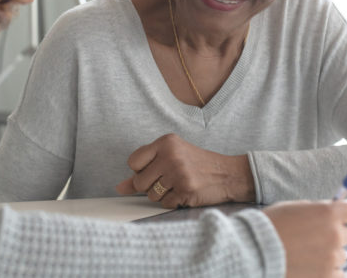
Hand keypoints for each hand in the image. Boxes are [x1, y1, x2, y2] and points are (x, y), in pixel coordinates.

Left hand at [115, 133, 254, 207]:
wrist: (228, 174)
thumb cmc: (197, 164)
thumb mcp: (171, 158)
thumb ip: (144, 170)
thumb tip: (119, 188)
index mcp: (166, 142)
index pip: (133, 161)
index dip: (141, 170)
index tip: (154, 169)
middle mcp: (171, 155)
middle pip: (140, 182)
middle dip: (150, 186)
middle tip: (168, 180)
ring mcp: (179, 172)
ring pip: (151, 195)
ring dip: (162, 195)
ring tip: (178, 185)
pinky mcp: (186, 189)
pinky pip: (165, 204)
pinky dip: (173, 202)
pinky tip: (184, 192)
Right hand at [264, 199, 346, 277]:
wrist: (256, 251)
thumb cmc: (272, 227)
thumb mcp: (296, 208)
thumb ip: (317, 211)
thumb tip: (331, 213)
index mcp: (328, 213)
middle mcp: (335, 235)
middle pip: (346, 235)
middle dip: (332, 235)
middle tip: (312, 237)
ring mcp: (332, 257)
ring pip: (341, 255)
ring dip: (328, 254)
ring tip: (305, 253)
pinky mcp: (326, 276)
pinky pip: (337, 273)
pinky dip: (326, 271)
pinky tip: (309, 265)